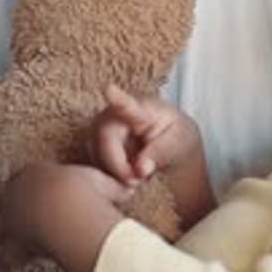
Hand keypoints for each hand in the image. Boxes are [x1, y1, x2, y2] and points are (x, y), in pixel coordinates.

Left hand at [0, 162, 127, 271]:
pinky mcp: (10, 245)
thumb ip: (111, 186)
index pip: (20, 176)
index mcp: (33, 173)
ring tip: (4, 242)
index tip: (34, 194)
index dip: (24, 186)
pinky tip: (15, 260)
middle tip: (10, 216)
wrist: (68, 211)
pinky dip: (6, 257)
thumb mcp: (102, 183)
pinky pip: (0, 254)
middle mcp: (15, 194)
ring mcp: (9, 219)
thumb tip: (128, 189)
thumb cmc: (85, 192)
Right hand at [90, 85, 213, 226]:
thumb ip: (161, 152)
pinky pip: (92, 163)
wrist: (169, 144)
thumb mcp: (179, 143)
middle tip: (136, 182)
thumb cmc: (176, 137)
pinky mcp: (94, 144)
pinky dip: (107, 176)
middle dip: (117, 165)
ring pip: (94, 153)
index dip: (118, 99)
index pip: (128, 104)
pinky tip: (122, 180)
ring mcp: (101, 128)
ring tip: (134, 180)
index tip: (110, 90)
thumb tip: (140, 169)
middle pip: (103, 138)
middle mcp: (115, 113)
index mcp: (142, 108)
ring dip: (112, 173)